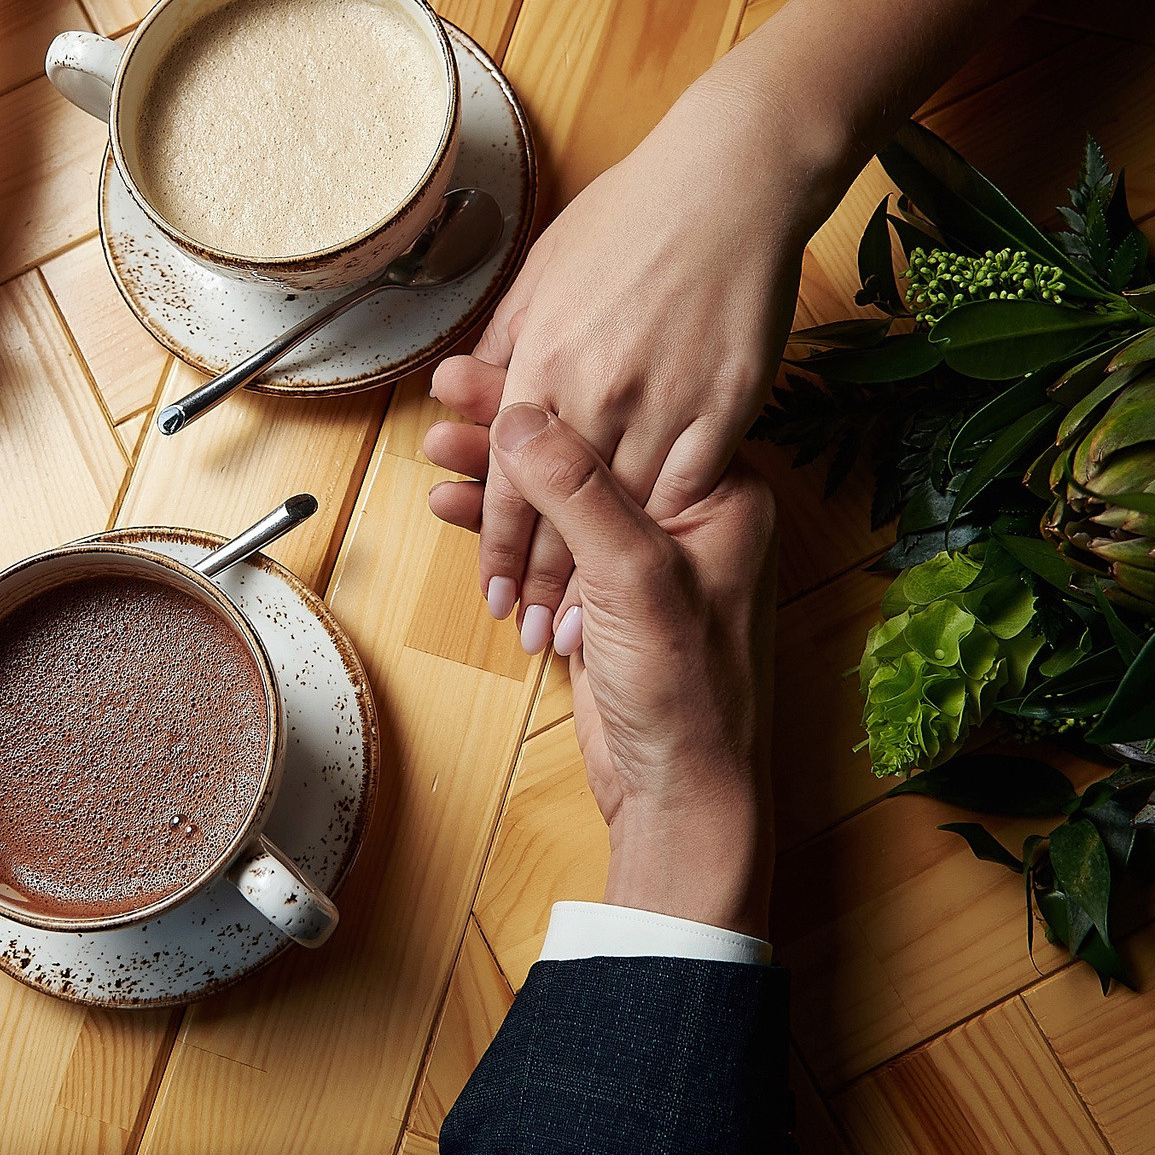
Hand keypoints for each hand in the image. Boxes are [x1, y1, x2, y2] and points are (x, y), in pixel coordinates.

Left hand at [426, 64, 828, 647]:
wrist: (730, 179)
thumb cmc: (632, 214)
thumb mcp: (542, 271)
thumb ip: (505, 340)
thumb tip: (466, 390)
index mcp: (545, 358)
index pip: (508, 478)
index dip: (499, 546)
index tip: (493, 596)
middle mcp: (598, 388)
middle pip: (562, 512)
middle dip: (542, 584)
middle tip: (529, 636)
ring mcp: (667, 398)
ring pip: (625, 514)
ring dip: (603, 580)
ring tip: (585, 632)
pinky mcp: (729, 402)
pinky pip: (694, 483)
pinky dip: (671, 533)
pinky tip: (660, 573)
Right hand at [472, 400, 776, 932]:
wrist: (681, 792)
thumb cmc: (688, 693)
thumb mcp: (634, 576)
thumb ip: (578, 492)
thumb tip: (520, 416)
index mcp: (720, 495)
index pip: (629, 413)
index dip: (556, 386)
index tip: (491, 362)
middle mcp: (686, 516)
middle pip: (586, 446)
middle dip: (511, 425)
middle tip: (449, 388)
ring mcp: (643, 556)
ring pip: (558, 492)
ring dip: (496, 475)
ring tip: (435, 445)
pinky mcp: (605, 593)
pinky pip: (547, 539)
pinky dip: (501, 525)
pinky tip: (455, 507)